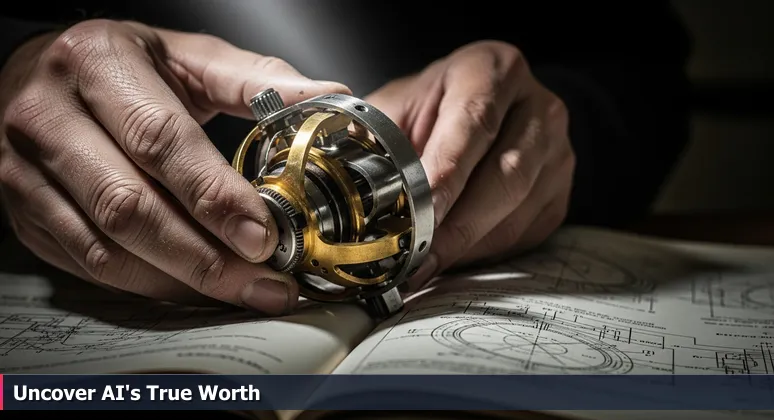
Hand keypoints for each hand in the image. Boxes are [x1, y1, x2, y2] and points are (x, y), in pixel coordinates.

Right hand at [0, 20, 349, 314]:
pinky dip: (147, 285)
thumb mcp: (187, 55)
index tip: (264, 235)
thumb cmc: (121, 63)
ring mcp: (25, 171)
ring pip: (106, 246)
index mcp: (96, 62)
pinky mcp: (24, 213)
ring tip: (242, 290)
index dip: (214, 196)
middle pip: (130, 206)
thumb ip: (256, 80)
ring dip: (181, 280)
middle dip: (205, 255)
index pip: (159, 140)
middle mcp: (48, 116)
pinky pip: (88, 264)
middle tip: (263, 280)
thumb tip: (328, 97)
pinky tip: (193, 287)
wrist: (40, 73)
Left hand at [366, 41, 574, 289]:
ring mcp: (557, 151)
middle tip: (418, 257)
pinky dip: (484, 251)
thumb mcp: (399, 106)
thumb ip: (375, 137)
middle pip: (506, 175)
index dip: (447, 175)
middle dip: (457, 225)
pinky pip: (525, 232)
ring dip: (469, 245)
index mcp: (494, 70)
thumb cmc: (431, 110)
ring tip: (426, 265)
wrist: (484, 111)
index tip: (419, 214)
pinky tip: (452, 257)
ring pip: (518, 210)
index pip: (474, 124)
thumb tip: (341, 180)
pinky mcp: (560, 191)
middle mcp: (537, 108)